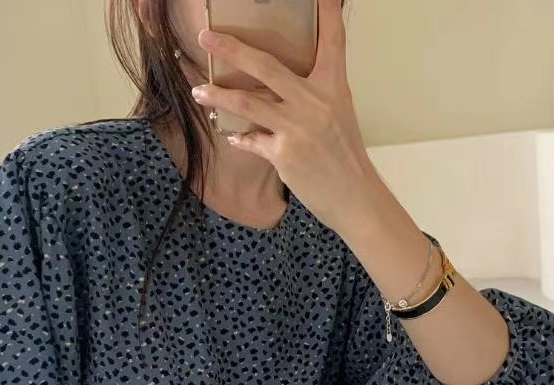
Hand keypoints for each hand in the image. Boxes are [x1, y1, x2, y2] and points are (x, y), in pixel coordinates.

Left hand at [191, 0, 381, 235]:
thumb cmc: (346, 156)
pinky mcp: (284, 154)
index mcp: (333, 87)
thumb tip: (285, 80)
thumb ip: (316, 92)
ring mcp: (297, 128)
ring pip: (249, 103)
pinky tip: (232, 136)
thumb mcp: (339, 114)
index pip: (332, 40)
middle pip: (267, 66)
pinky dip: (241, 138)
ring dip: (219, 96)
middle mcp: (314, 102)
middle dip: (232, 49)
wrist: (354, 196)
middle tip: (206, 37)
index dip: (326, 11)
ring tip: (198, 90)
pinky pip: (253, 140)